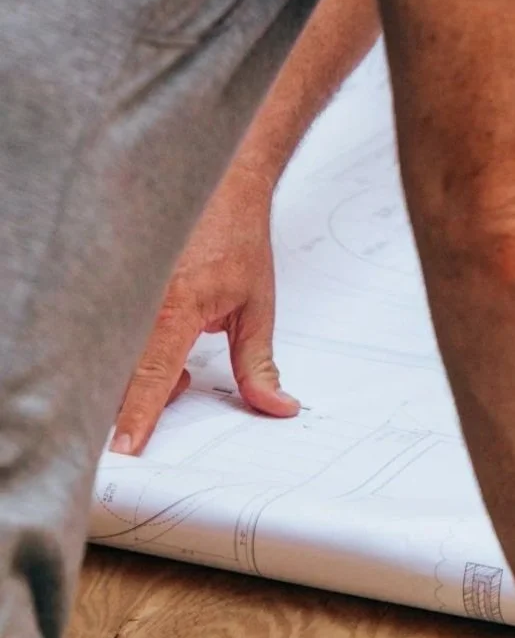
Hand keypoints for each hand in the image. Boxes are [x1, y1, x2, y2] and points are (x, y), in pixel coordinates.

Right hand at [111, 167, 297, 453]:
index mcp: (177, 306)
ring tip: (182, 364)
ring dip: (143, 377)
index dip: (139, 416)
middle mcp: (143, 299)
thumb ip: (259, 365)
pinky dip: (135, 356)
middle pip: (124, 374)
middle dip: (145, 399)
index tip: (128, 450)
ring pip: (116, 358)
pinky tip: (165, 349)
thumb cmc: (239, 241)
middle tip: (182, 388)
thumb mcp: (258, 309)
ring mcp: (127, 291)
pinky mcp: (120, 288)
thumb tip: (276, 406)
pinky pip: (114, 337)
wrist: (224, 188)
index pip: (152, 376)